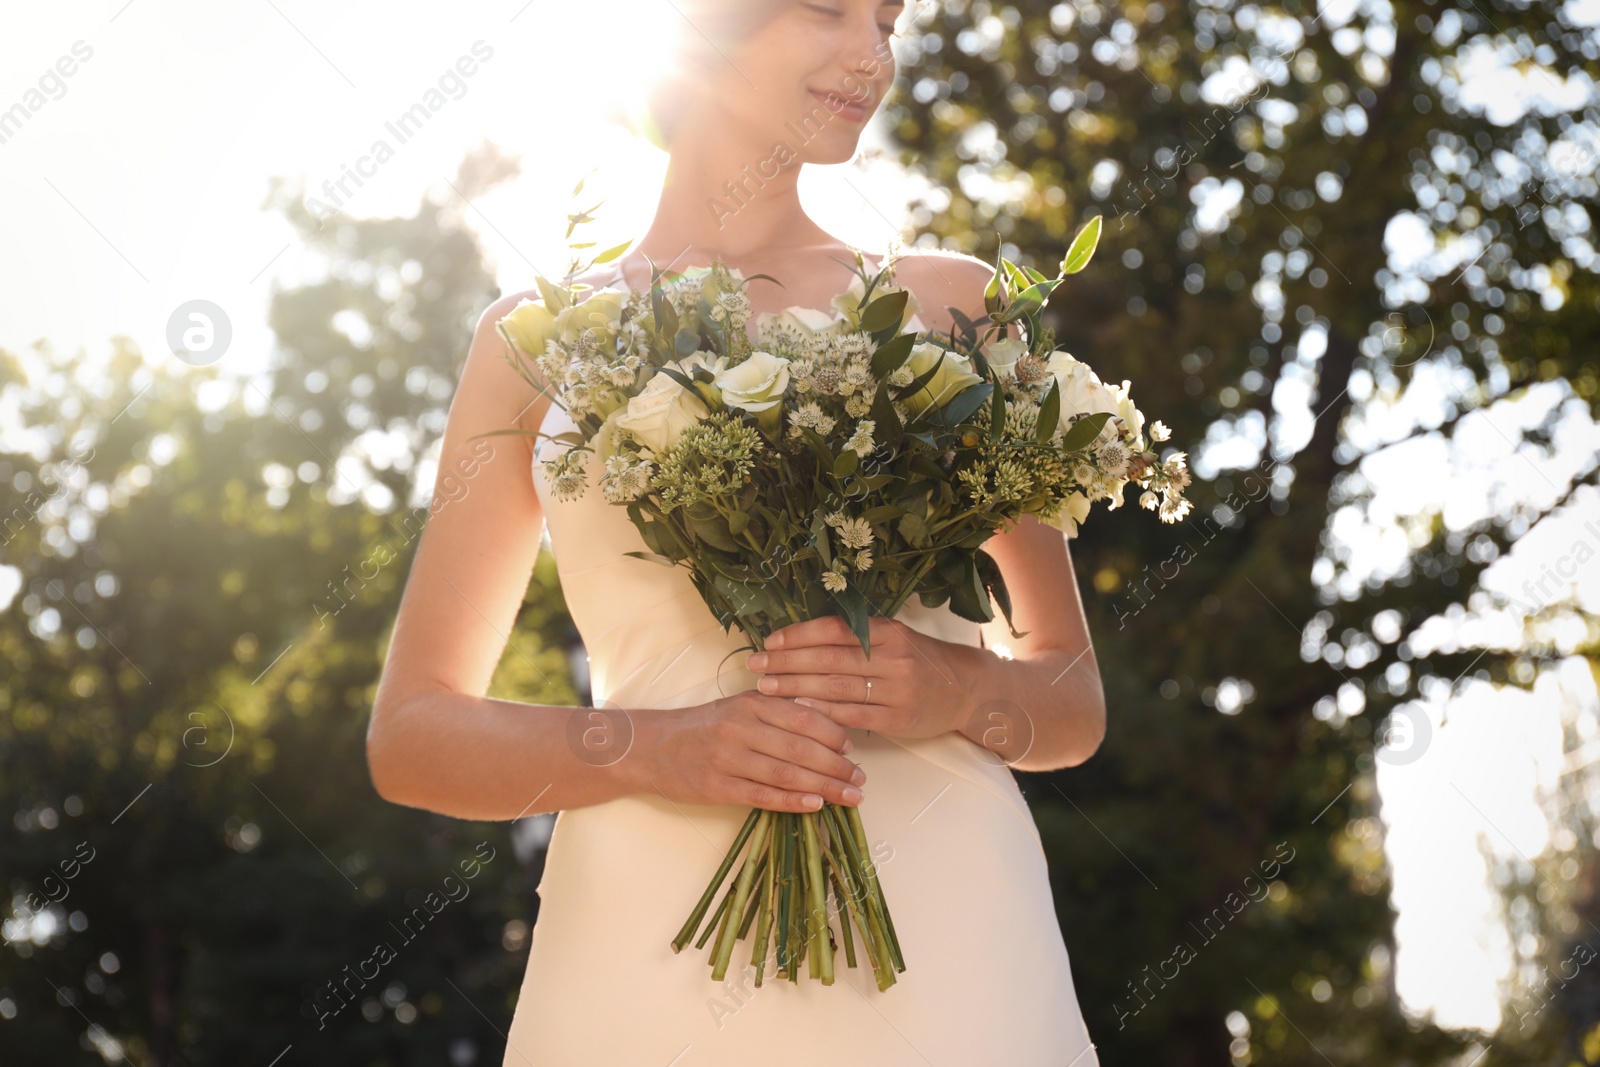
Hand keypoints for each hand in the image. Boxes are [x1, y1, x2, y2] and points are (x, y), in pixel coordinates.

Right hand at [632, 692, 866, 812]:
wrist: (650, 747)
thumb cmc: (701, 727)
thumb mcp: (736, 707)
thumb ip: (775, 712)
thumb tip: (823, 723)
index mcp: (750, 703)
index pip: (803, 717)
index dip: (833, 734)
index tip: (852, 749)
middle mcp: (741, 728)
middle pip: (801, 748)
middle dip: (837, 766)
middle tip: (861, 779)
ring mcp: (729, 758)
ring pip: (786, 773)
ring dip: (825, 786)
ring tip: (851, 796)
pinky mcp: (717, 787)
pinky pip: (763, 795)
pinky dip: (792, 801)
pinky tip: (816, 805)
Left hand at [746, 616, 979, 739]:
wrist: (966, 689)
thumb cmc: (920, 660)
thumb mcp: (895, 636)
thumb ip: (857, 635)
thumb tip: (803, 637)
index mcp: (889, 631)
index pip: (834, 630)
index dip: (799, 636)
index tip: (770, 642)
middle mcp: (893, 658)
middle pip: (829, 660)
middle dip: (787, 663)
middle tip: (755, 666)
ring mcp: (897, 690)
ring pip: (837, 688)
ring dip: (796, 688)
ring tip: (767, 688)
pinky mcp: (898, 719)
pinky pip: (853, 716)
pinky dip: (823, 713)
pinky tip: (798, 711)